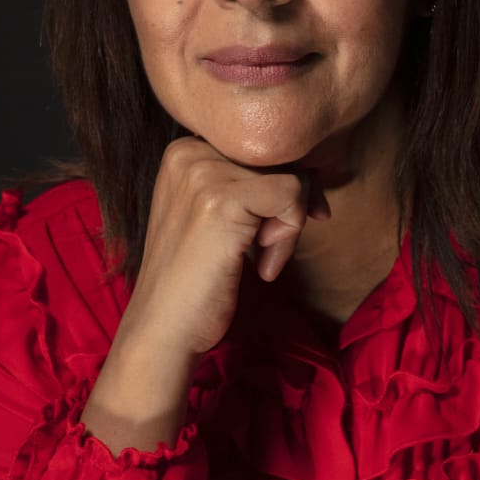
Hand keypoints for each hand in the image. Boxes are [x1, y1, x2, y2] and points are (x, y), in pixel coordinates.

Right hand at [115, 134, 331, 360]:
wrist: (164, 329)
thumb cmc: (197, 281)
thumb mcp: (217, 217)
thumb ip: (249, 186)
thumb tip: (314, 173)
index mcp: (184, 152)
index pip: (263, 150)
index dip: (281, 192)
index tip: (272, 233)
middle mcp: (188, 153)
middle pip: (281, 160)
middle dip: (288, 209)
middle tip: (265, 250)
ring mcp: (202, 173)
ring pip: (291, 177)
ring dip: (289, 228)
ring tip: (261, 260)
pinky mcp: (221, 199)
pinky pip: (292, 196)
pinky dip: (289, 237)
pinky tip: (263, 267)